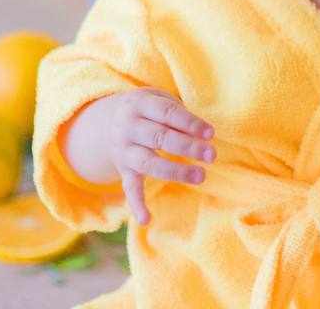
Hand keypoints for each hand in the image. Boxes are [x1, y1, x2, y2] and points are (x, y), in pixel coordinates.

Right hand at [102, 87, 214, 225]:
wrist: (108, 119)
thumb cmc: (149, 109)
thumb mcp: (159, 100)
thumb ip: (178, 114)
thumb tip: (201, 135)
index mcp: (140, 104)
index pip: (167, 113)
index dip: (190, 123)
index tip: (210, 134)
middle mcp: (128, 127)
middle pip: (160, 138)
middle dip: (187, 147)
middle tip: (211, 155)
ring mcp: (124, 150)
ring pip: (149, 163)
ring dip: (175, 171)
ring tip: (201, 176)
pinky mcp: (123, 170)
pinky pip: (129, 188)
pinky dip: (136, 204)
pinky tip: (146, 220)